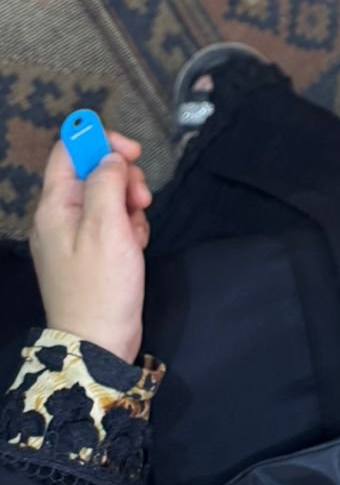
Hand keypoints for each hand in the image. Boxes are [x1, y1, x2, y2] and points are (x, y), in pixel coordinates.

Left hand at [29, 132, 151, 363]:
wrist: (98, 344)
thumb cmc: (101, 284)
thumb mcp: (107, 227)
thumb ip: (107, 182)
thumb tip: (111, 157)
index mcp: (54, 206)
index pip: (69, 150)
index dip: (100, 140)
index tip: (133, 152)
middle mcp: (59, 216)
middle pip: (94, 171)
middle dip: (123, 179)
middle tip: (140, 200)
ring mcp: (74, 235)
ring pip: (108, 196)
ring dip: (130, 206)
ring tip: (137, 233)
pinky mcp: (91, 252)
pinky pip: (113, 222)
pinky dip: (129, 227)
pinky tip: (135, 247)